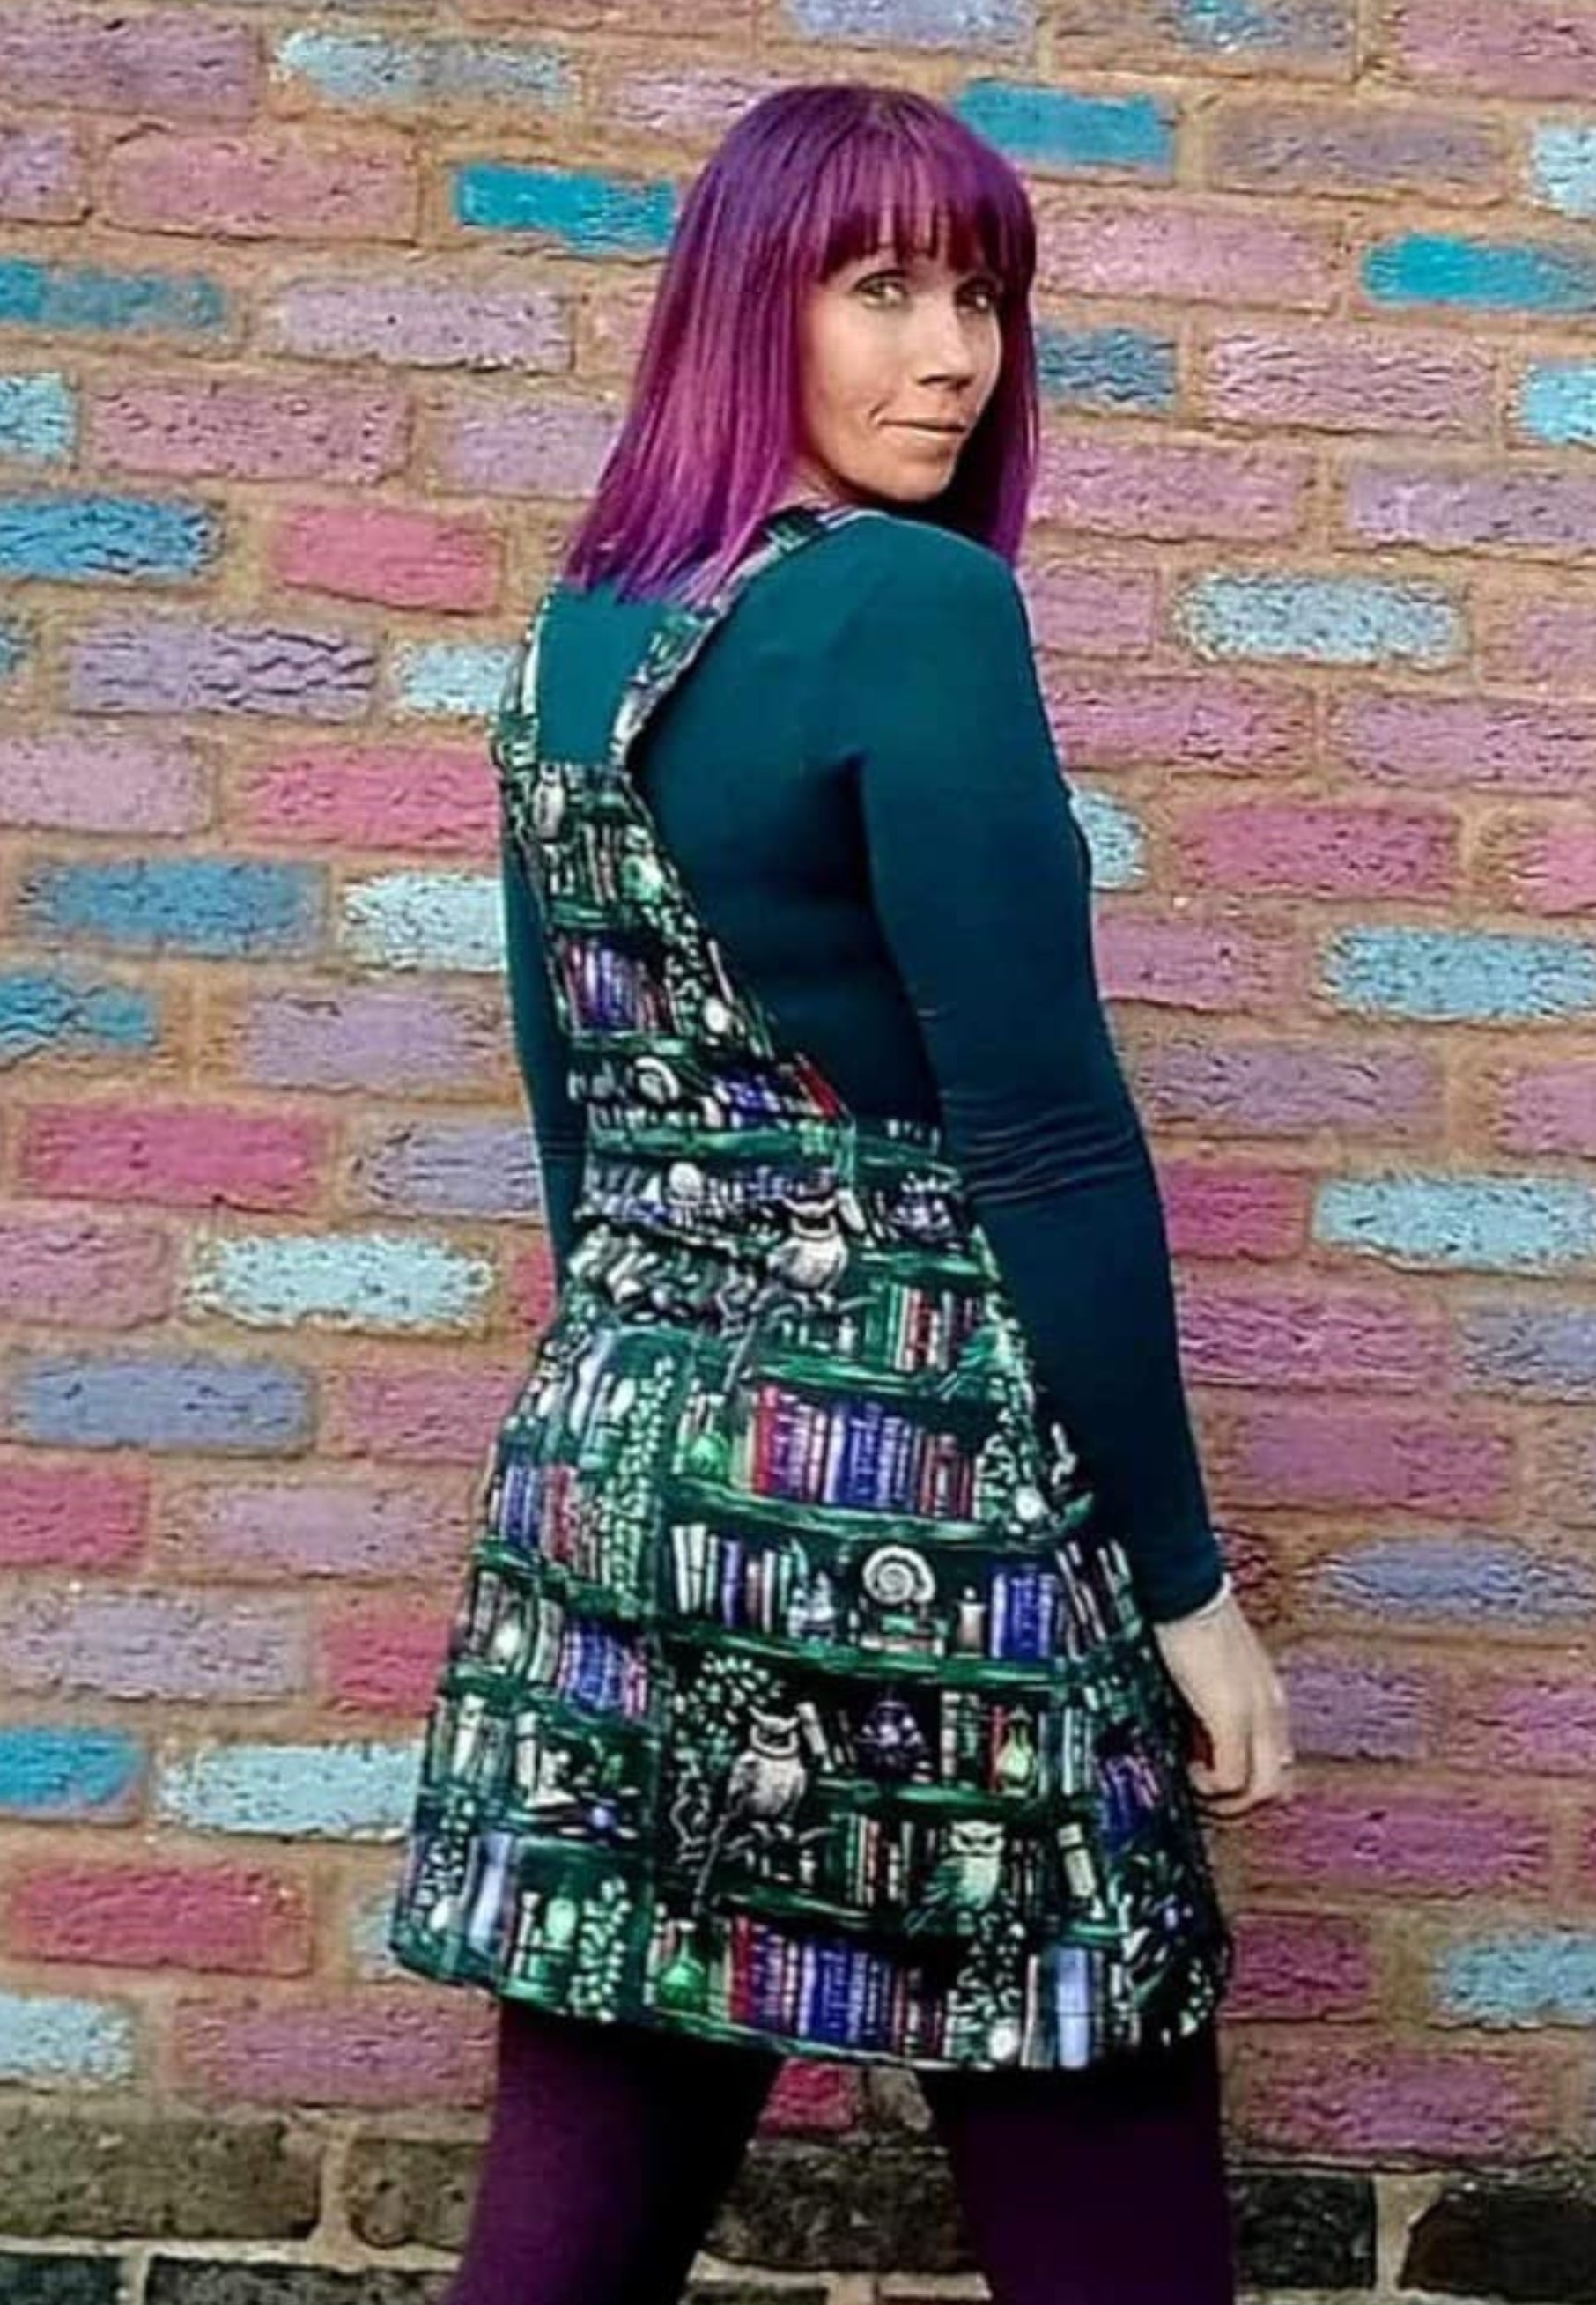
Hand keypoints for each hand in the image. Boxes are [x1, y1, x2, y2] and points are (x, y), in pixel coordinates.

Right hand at [1152, 1585, 1293, 1820]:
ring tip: (1194, 1785)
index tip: (1211, 1782)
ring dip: (1226, 1802)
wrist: (1183, 1585)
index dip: (1244, 1784)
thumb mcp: (1208, 1671)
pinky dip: (1209, 1788)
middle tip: (1203, 1797)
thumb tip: (1193, 1735)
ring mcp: (1255, 1714)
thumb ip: (1211, 1703)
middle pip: (1277, 1786)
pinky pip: (1232, 1779)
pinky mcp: (1231, 1715)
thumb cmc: (1190, 1616)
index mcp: (1267, 1698)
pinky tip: (1188, 1770)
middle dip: (1239, 1804)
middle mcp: (1271, 1710)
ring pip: (1262, 1792)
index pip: (1276, 1763)